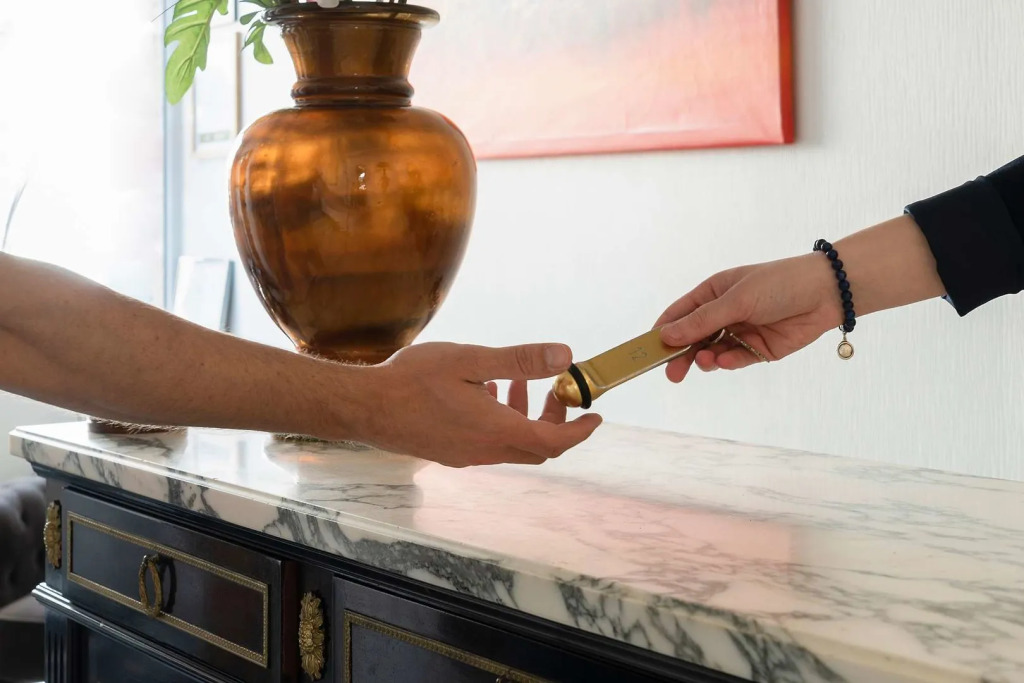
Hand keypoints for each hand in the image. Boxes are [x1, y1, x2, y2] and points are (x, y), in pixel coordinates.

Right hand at [343, 342, 602, 466]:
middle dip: (553, 420)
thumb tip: (564, 356)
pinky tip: (481, 391)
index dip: (579, 430)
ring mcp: (465, 455)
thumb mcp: (471, 361)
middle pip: (535, 446)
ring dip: (522, 416)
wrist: (364, 406)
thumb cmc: (412, 380)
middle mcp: (485, 451)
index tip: (595, 414)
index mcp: (496, 431)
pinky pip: (488, 442)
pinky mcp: (449, 452)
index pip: (554, 442)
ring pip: (511, 443)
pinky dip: (499, 420)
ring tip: (511, 381)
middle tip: (554, 390)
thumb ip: (519, 360)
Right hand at [654, 254, 843, 381]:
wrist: (826, 293)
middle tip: (672, 374)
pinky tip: (726, 361)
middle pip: (693, 338)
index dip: (663, 331)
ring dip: (706, 359)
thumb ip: (702, 321)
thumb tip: (667, 336)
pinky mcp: (759, 349)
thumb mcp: (736, 300)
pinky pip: (736, 360)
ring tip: (706, 361)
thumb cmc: (779, 284)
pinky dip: (728, 363)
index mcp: (713, 292)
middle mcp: (724, 313)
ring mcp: (741, 332)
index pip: (680, 314)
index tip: (647, 350)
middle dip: (681, 354)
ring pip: (713, 352)